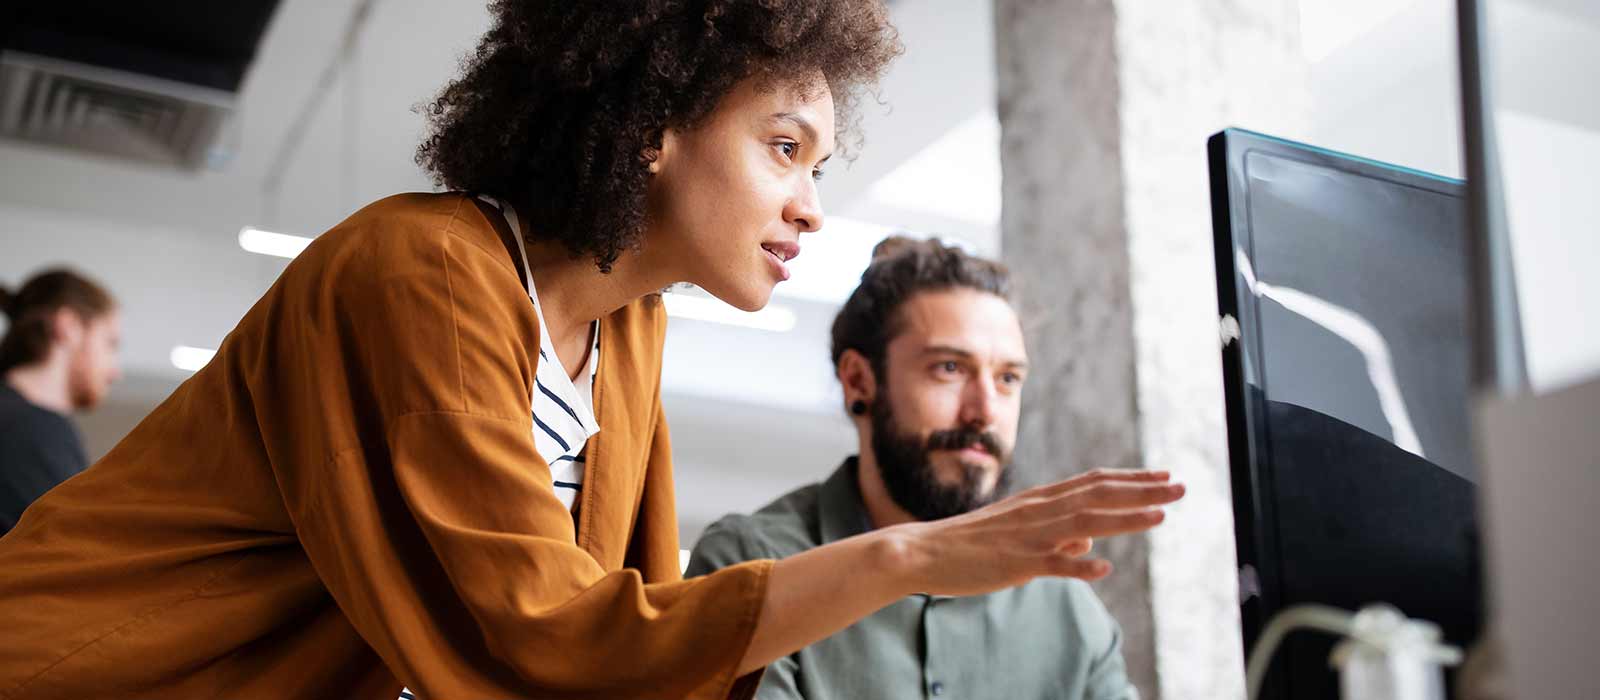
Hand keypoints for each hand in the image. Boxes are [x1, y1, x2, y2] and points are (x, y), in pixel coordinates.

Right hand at [888, 468, 1184, 596]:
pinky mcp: (1015, 562)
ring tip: (1161, 517)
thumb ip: (1057, 532)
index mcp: (1039, 500)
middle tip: (1181, 487)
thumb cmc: (971, 543)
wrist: (922, 551)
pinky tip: (1104, 566)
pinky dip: (1079, 562)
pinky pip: (1052, 563)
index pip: (1093, 482)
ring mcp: (1028, 536)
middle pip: (1099, 495)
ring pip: (1084, 521)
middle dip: (1142, 491)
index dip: (1130, 479)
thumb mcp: (1018, 531)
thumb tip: (1090, 538)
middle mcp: (1039, 511)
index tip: (1164, 475)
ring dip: (1125, 519)